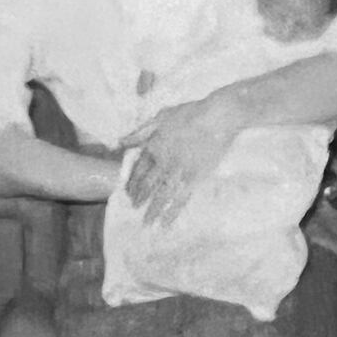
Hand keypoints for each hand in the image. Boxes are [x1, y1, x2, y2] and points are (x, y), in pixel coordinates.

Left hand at [120, 96, 235, 226]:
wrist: (217, 117)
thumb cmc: (191, 113)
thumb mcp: (161, 117)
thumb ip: (140, 131)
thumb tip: (120, 142)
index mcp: (153, 147)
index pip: (138, 169)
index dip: (132, 181)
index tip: (128, 192)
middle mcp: (162, 163)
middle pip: (147, 185)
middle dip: (139, 197)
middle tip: (134, 208)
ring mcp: (178, 172)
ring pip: (161, 196)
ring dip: (152, 210)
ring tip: (146, 223)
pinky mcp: (195, 179)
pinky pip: (180, 200)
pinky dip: (171, 213)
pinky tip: (165, 223)